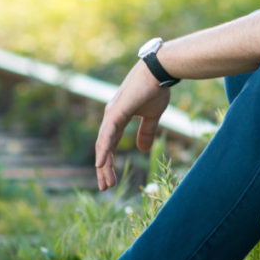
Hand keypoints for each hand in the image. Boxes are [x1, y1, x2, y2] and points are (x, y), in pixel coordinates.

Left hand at [94, 60, 171, 189]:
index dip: (110, 162)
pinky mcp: (116, 112)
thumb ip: (146, 132)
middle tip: (105, 187)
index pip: (110, 144)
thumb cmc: (157, 89)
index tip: (111, 179)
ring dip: (104, 165)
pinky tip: (100, 164)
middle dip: (104, 168)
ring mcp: (112, 114)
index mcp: (118, 117)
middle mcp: (111, 117)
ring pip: (104, 145)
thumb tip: (142, 150)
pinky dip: (103, 151)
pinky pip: (107, 136)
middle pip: (104, 147)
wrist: (160, 71)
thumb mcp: (152, 116)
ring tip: (105, 183)